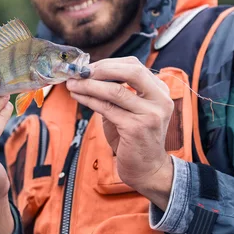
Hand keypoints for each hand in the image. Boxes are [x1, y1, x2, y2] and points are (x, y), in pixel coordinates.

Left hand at [66, 56, 174, 209]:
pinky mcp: (136, 128)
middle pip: (131, 71)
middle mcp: (160, 100)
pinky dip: (89, 100)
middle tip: (80, 72)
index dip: (109, 63)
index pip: (134, 65)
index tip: (88, 66)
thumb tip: (88, 74)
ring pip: (115, 90)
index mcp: (160, 91)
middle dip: (102, 69)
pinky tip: (78, 96)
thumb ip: (118, 91)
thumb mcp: (131, 110)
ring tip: (72, 84)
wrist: (147, 169)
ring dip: (89, 85)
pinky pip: (107, 108)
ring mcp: (150, 114)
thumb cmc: (135, 138)